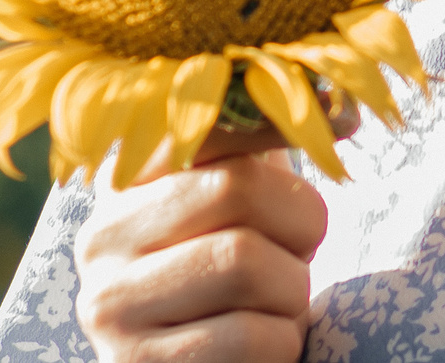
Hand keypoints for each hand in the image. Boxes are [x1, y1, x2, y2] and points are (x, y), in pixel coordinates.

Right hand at [74, 126, 327, 362]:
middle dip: (299, 224)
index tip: (338, 119)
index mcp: (127, 181)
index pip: (203, 119)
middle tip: (298, 252)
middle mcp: (102, 237)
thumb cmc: (238, 282)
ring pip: (246, 264)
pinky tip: (259, 347)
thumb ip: (270, 143)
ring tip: (275, 305)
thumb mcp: (246, 203)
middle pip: (234, 186)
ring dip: (292, 293)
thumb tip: (342, 107)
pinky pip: (250, 339)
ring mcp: (111, 307)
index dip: (277, 120)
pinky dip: (281, 345)